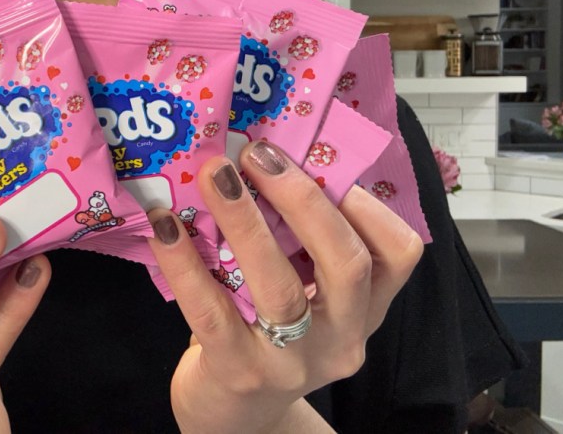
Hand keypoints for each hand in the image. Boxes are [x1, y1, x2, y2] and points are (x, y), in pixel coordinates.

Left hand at [147, 140, 423, 433]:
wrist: (233, 417)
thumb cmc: (265, 334)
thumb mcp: (301, 293)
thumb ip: (298, 243)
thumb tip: (261, 157)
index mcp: (364, 310)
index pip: (398, 254)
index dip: (365, 202)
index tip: (316, 157)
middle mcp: (342, 339)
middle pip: (347, 263)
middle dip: (304, 199)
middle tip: (258, 154)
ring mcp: (294, 363)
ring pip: (281, 286)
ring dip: (245, 220)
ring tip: (215, 174)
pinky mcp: (240, 374)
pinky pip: (211, 310)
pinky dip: (185, 262)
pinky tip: (164, 226)